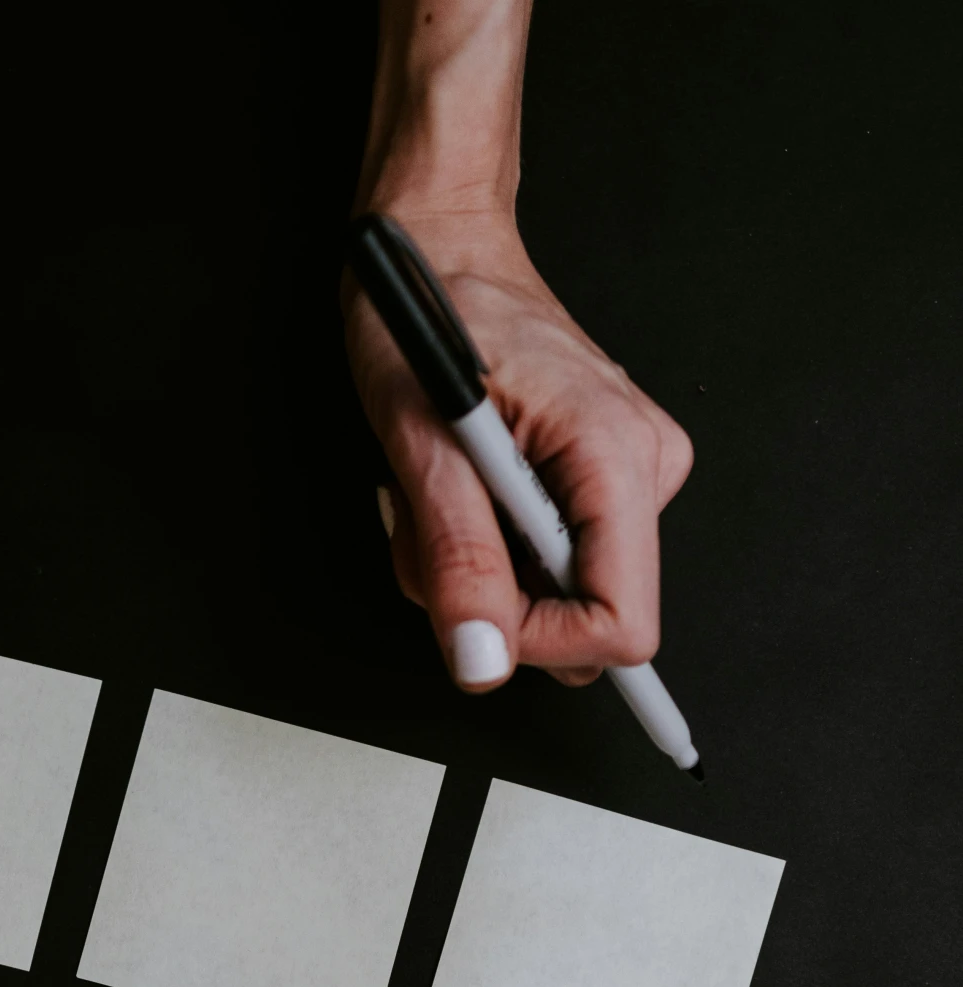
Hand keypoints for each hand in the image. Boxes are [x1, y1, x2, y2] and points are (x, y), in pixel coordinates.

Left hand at [345, 213, 693, 690]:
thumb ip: (459, 561)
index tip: (473, 607)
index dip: (538, 643)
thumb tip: (484, 662)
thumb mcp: (422, 444)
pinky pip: (545, 562)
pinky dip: (487, 545)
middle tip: (435, 522)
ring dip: (474, 568)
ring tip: (440, 492)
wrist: (441, 246)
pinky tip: (463, 490)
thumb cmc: (432, 315)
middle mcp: (643, 465)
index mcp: (614, 454)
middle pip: (583, 618)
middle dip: (491, 598)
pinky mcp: (600, 478)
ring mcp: (627, 472)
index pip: (620, 625)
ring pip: (553, 597)